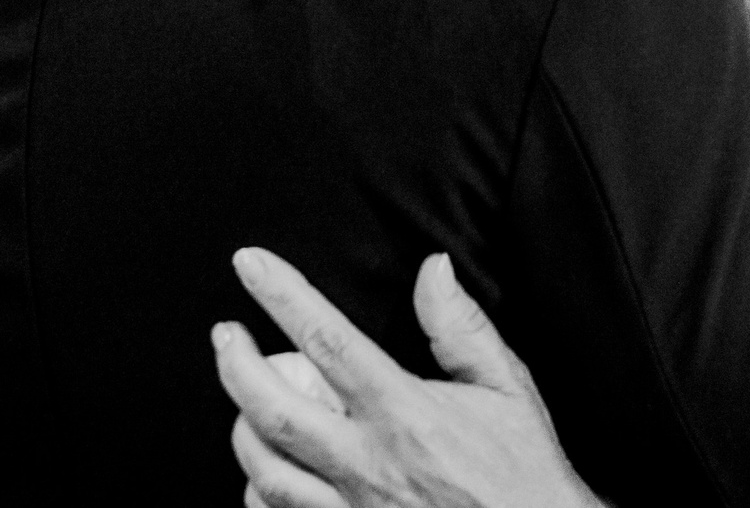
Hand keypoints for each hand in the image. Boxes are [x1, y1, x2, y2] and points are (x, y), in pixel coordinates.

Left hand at [213, 248, 601, 507]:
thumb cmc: (524, 473)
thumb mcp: (508, 389)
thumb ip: (462, 327)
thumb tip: (433, 269)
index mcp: (405, 413)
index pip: (327, 339)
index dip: (281, 294)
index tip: (251, 264)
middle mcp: (370, 463)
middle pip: (274, 409)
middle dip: (236, 364)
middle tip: (225, 334)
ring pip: (266, 471)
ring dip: (242, 428)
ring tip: (240, 399)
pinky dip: (259, 493)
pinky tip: (260, 472)